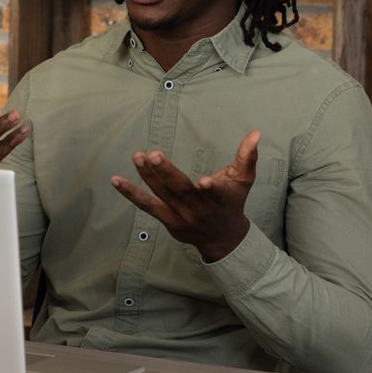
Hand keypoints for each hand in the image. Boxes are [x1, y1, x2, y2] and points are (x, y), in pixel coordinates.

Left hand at [111, 130, 260, 262]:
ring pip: (162, 195)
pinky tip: (115, 180)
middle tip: (154, 155)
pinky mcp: (167, 220)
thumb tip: (256, 133)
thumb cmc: (232, 202)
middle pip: (182, 191)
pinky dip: (131, 193)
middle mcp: (199, 209)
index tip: (206, 181)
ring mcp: (181, 216)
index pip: (217, 193)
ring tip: (137, 156)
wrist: (222, 239)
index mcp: (220, 199)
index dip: (212, 187)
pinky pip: (146, 206)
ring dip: (148, 177)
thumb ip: (247, 157)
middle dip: (167, 174)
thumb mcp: (243, 181)